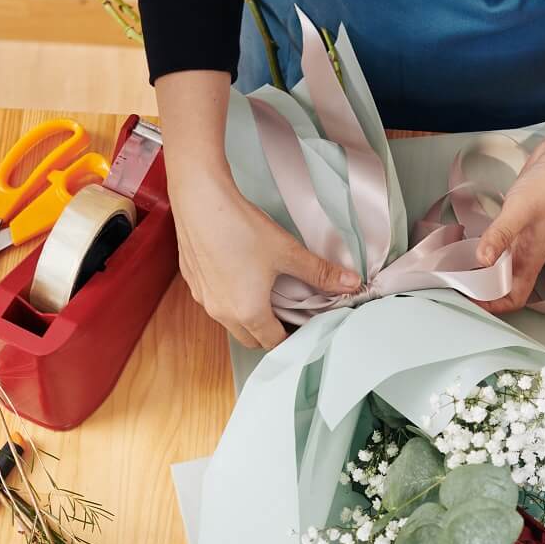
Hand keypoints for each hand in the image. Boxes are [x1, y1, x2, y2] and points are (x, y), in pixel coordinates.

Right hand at [152, 69, 360, 348]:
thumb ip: (320, 273)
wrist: (200, 200)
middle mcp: (222, 313)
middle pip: (251, 338)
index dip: (292, 337)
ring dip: (248, 316)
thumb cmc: (242, 228)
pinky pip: (213, 301)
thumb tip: (352, 283)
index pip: (274, 343)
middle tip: (289, 314)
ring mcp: (203, 298)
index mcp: (248, 313)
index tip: (304, 326)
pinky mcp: (192, 281)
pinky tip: (238, 274)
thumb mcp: (288, 252)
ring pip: (230, 321)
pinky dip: (229, 298)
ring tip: (265, 293)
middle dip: (270, 333)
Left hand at [474, 48, 544, 313]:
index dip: (494, 306)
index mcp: (531, 257)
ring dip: (483, 269)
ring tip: (457, 268)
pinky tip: (471, 239)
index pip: (515, 296)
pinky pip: (501, 242)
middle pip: (505, 284)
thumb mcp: (521, 210)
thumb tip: (482, 261)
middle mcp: (528, 251)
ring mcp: (524, 235)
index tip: (469, 302)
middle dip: (483, 291)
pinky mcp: (519, 218)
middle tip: (455, 285)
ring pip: (502, 263)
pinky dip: (486, 246)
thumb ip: (500, 235)